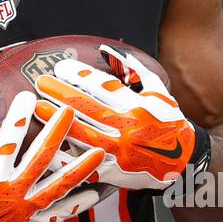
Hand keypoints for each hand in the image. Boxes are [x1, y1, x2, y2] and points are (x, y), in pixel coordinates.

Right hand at [0, 91, 104, 221]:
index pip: (8, 140)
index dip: (18, 117)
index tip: (28, 96)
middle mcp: (12, 192)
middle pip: (41, 158)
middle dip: (57, 133)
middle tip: (70, 112)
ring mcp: (23, 209)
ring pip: (58, 186)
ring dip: (80, 168)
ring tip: (100, 154)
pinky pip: (56, 211)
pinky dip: (75, 203)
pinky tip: (93, 194)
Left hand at [32, 44, 210, 191]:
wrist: (184, 162)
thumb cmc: (168, 120)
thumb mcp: (158, 90)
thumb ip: (133, 68)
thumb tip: (107, 48)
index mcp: (138, 105)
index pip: (103, 86)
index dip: (78, 75)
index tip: (59, 67)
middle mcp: (128, 127)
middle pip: (88, 108)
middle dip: (61, 94)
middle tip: (39, 83)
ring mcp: (120, 151)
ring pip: (82, 135)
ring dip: (58, 121)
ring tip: (38, 109)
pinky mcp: (114, 172)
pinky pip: (85, 164)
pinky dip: (66, 156)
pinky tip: (48, 146)